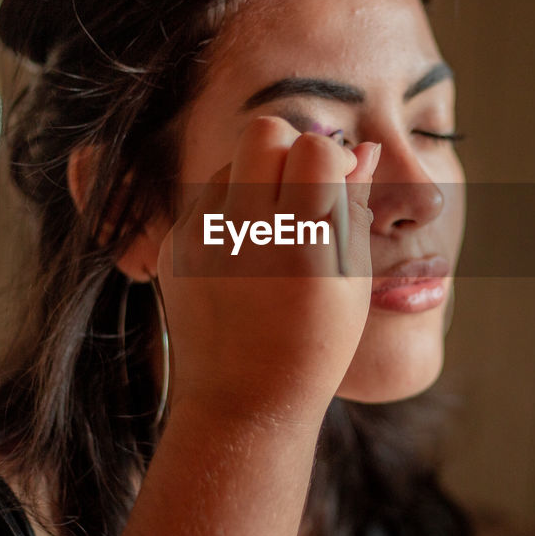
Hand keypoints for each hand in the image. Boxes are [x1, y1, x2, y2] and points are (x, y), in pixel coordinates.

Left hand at [155, 115, 380, 425]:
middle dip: (288, 147)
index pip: (314, 148)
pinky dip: (228, 213)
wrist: (243, 402)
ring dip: (256, 179)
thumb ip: (354, 207)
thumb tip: (361, 150)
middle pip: (263, 132)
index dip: (330, 157)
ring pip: (230, 164)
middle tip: (301, 186)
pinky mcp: (173, 247)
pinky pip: (203, 200)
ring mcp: (201, 237)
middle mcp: (246, 230)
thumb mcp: (352, 279)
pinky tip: (243, 257)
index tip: (335, 183)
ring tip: (272, 231)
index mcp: (302, 240)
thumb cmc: (315, 344)